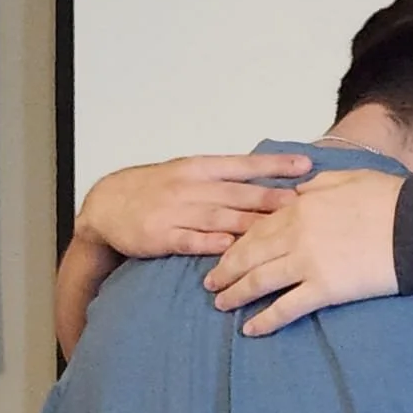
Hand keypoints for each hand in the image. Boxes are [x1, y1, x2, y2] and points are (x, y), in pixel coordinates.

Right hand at [75, 153, 311, 259]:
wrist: (106, 205)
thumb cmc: (154, 190)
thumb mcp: (187, 174)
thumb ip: (224, 179)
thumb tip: (269, 180)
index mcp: (199, 168)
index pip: (244, 165)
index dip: (275, 165)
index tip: (306, 165)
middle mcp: (190, 187)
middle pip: (238, 193)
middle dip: (271, 198)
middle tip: (302, 203)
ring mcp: (176, 212)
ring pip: (219, 217)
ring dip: (250, 223)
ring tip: (281, 230)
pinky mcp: (161, 236)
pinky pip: (190, 240)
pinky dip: (210, 243)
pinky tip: (230, 247)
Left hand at [204, 168, 402, 334]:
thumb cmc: (390, 199)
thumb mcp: (348, 178)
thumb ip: (316, 185)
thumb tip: (296, 191)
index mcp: (301, 206)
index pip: (258, 226)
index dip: (237, 242)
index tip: (225, 252)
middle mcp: (296, 234)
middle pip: (250, 254)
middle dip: (226, 270)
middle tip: (211, 283)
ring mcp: (308, 263)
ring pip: (260, 281)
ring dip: (237, 294)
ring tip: (222, 305)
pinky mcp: (325, 289)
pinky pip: (287, 307)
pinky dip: (266, 319)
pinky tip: (251, 329)